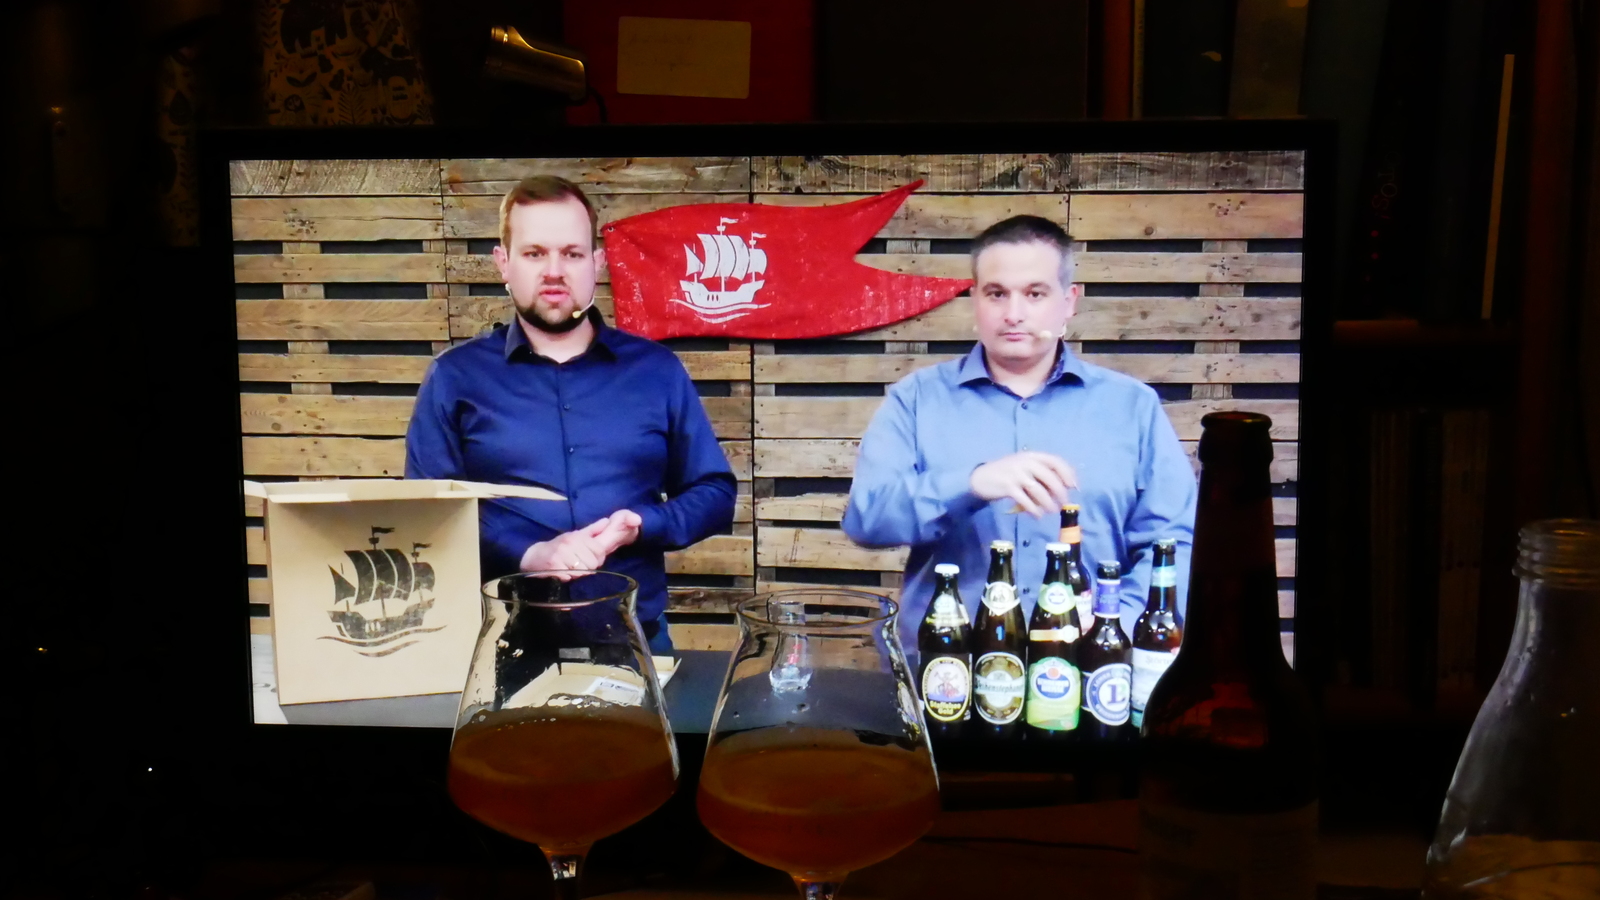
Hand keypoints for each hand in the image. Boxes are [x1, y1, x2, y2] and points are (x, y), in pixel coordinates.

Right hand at [518, 511, 644, 576]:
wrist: (532, 559)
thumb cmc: (557, 550)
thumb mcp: (574, 538)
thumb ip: (593, 531)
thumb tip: (608, 521)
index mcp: (578, 537)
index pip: (599, 550)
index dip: (596, 557)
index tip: (586, 558)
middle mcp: (570, 543)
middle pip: (594, 562)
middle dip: (587, 567)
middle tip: (575, 566)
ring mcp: (562, 554)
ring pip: (584, 570)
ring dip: (578, 574)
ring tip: (568, 570)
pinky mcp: (554, 566)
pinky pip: (571, 576)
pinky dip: (568, 579)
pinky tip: (562, 576)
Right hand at [969, 452, 1077, 517]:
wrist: (980, 478)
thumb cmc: (1006, 473)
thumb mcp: (1023, 467)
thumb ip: (1040, 473)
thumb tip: (1062, 488)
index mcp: (1031, 456)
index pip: (1055, 461)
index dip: (1067, 473)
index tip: (1073, 486)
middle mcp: (1025, 462)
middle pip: (1049, 477)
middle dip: (1060, 492)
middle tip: (1064, 503)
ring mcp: (1016, 474)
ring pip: (1039, 490)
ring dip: (1048, 503)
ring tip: (1051, 511)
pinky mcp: (1008, 487)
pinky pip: (1025, 500)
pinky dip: (1034, 509)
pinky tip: (1037, 515)